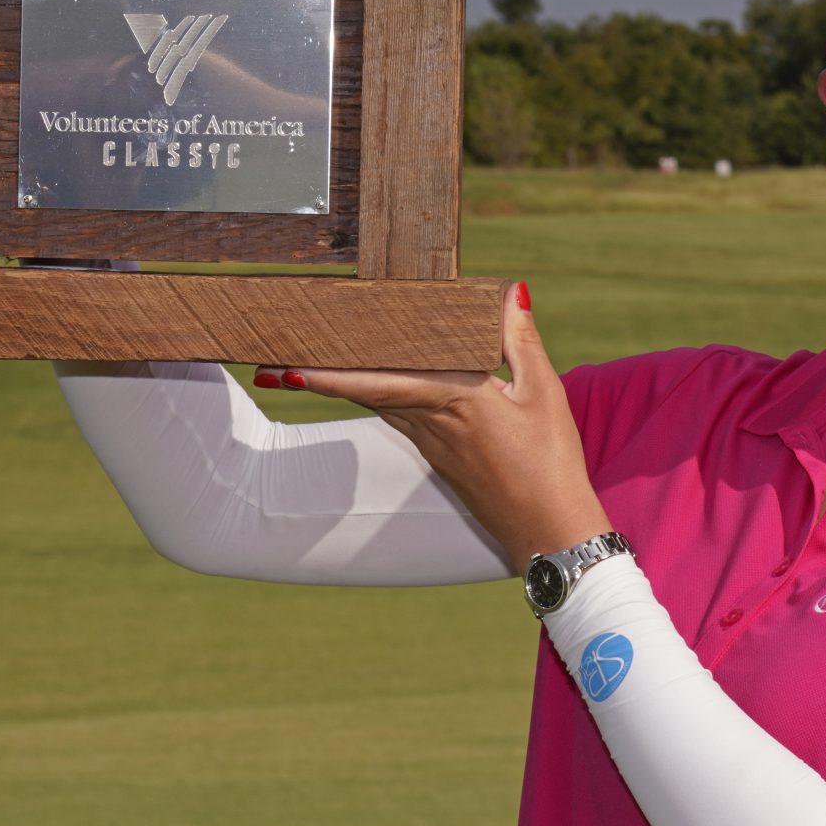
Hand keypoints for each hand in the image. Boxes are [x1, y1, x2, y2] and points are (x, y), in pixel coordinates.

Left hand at [257, 284, 605, 573]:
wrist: (549, 532)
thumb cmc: (551, 464)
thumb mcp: (543, 394)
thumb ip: (520, 340)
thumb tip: (511, 293)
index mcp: (453, 401)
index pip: (378, 381)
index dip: (328, 375)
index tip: (286, 367)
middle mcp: (431, 425)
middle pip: (365, 392)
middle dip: (320, 377)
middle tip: (275, 361)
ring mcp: (432, 446)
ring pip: (379, 405)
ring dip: (344, 386)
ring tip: (309, 366)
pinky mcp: (441, 459)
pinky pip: (400, 418)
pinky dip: (378, 397)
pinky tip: (377, 384)